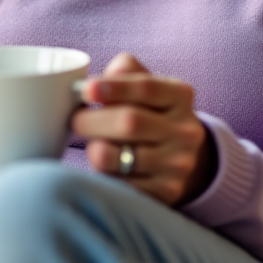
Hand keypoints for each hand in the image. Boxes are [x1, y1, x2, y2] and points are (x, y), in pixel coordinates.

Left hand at [73, 52, 217, 206]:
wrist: (179, 156)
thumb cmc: (150, 114)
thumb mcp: (145, 87)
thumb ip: (125, 72)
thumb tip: (96, 82)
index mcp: (180, 96)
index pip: (146, 87)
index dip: (113, 87)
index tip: (86, 89)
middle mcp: (185, 130)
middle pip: (130, 122)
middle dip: (92, 120)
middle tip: (77, 120)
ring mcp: (177, 164)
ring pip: (117, 156)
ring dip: (94, 148)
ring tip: (93, 144)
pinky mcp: (166, 191)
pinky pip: (118, 183)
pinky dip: (103, 174)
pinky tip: (106, 166)